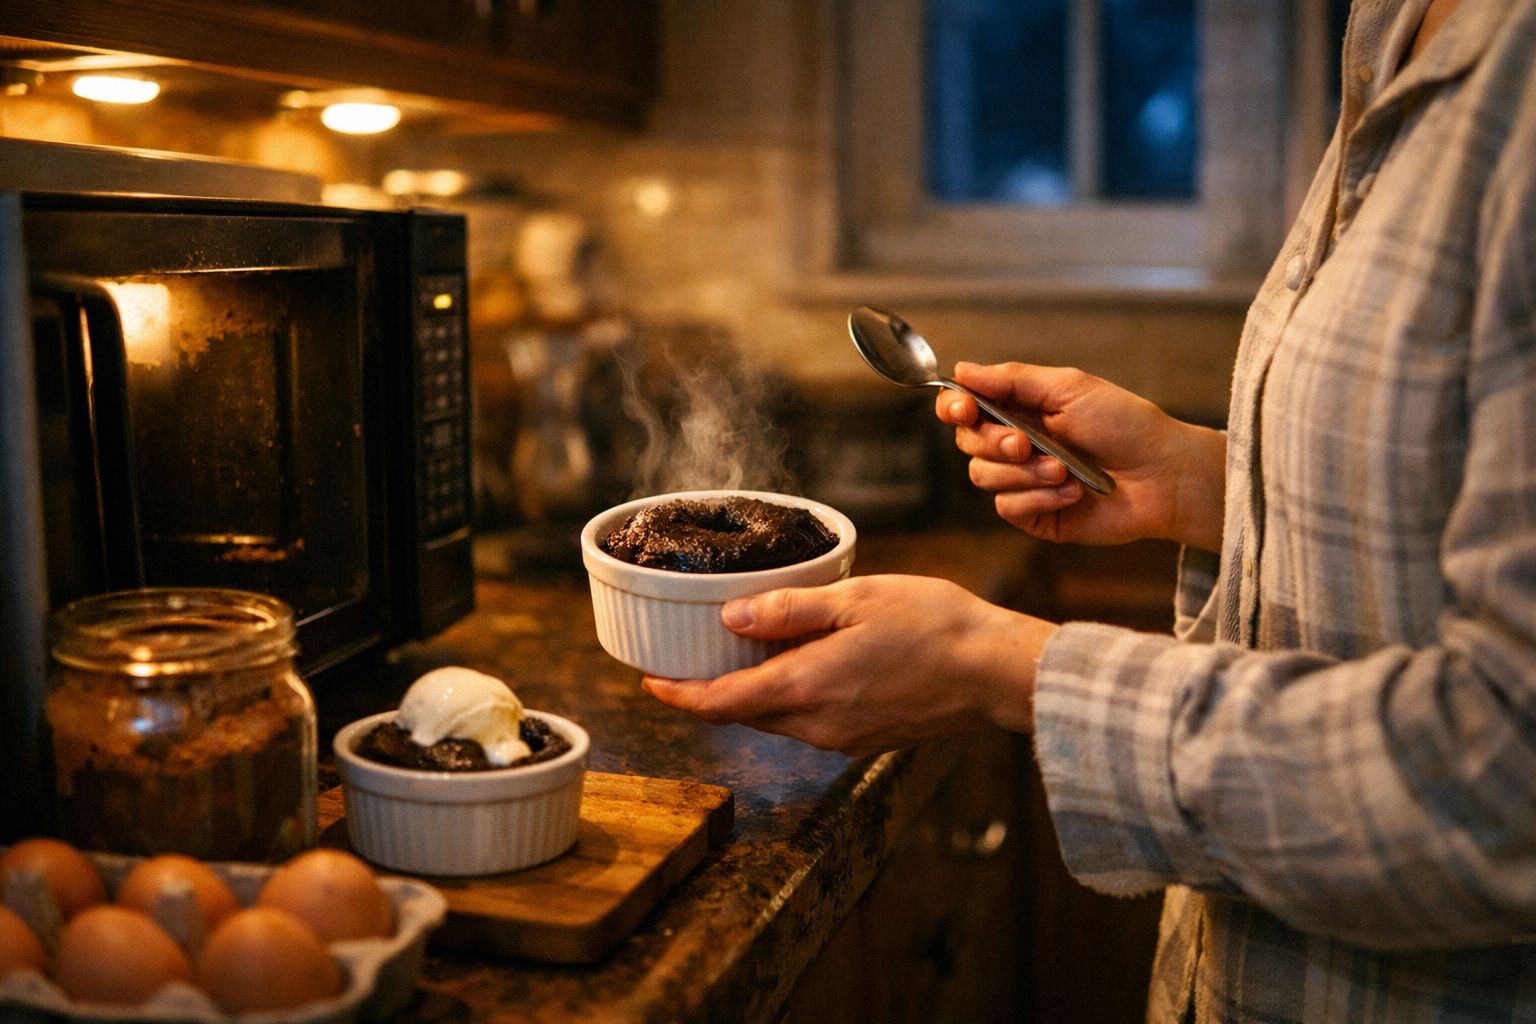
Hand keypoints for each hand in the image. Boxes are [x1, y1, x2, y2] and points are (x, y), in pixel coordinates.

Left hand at [642, 575, 1052, 755]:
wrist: (994, 671)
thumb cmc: (932, 625)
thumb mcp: (854, 600)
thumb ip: (788, 612)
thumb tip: (729, 619)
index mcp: (805, 689)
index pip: (718, 703)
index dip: (677, 695)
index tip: (649, 681)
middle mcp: (815, 725)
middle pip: (742, 714)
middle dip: (709, 692)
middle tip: (692, 656)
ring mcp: (841, 738)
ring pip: (776, 719)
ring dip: (752, 693)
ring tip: (744, 653)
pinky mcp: (865, 739)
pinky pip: (809, 722)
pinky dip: (789, 697)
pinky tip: (801, 665)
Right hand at [937, 361, 1225, 550]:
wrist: (1162, 474)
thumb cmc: (1125, 424)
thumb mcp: (1069, 388)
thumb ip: (1012, 379)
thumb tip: (962, 370)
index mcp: (1021, 409)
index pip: (965, 407)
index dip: (954, 408)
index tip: (961, 410)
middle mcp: (1016, 445)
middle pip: (967, 443)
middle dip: (994, 442)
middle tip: (1027, 443)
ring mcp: (1023, 481)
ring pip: (983, 476)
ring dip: (1023, 472)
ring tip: (1063, 469)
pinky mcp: (1035, 514)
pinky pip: (1007, 507)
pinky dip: (1038, 497)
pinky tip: (1072, 491)